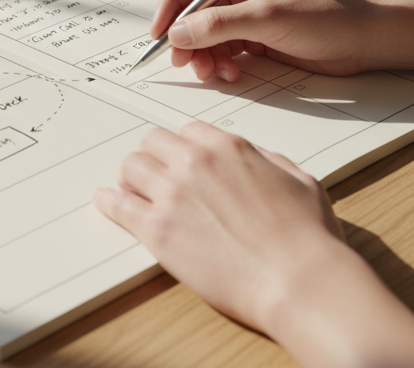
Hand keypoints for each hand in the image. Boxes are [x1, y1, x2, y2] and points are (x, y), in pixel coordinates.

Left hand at [93, 122, 346, 333]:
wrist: (297, 280)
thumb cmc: (307, 237)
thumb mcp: (299, 181)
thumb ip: (270, 163)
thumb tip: (256, 160)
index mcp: (229, 147)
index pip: (188, 132)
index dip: (184, 148)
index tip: (180, 161)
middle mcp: (195, 162)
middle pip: (152, 143)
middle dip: (154, 158)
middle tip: (153, 176)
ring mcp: (172, 194)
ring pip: (130, 167)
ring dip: (131, 178)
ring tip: (132, 192)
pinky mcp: (157, 230)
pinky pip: (118, 205)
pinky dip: (109, 201)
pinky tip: (105, 201)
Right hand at [150, 0, 380, 81]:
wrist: (367, 39)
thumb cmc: (328, 14)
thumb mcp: (268, 17)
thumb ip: (220, 25)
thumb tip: (179, 33)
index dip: (171, 5)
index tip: (161, 34)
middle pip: (194, 8)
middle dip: (188, 37)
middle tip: (186, 63)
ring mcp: (248, 9)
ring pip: (207, 33)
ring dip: (205, 55)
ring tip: (215, 74)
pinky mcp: (257, 34)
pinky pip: (224, 48)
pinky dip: (222, 63)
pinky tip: (232, 74)